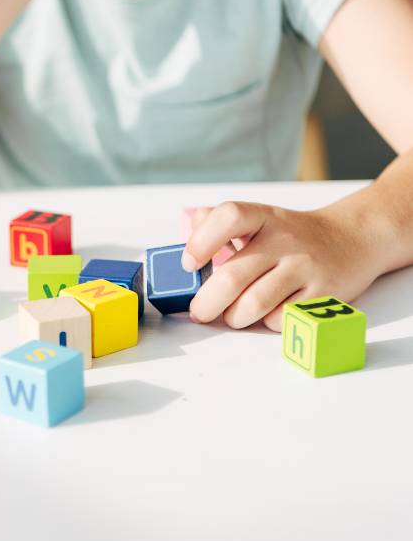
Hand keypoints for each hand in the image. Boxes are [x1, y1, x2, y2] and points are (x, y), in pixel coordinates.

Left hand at [183, 201, 380, 331]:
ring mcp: (305, 267)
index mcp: (262, 217)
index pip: (229, 217)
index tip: (189, 264)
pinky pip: (280, 320)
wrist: (352, 239)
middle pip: (231, 277)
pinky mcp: (323, 294)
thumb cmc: (290, 235)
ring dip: (234, 317)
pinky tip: (267, 313)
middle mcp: (284, 240)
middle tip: (200, 312)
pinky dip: (265, 323)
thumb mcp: (258, 219)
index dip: (201, 242)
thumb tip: (188, 229)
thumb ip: (218, 222)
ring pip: (253, 305)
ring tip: (233, 314)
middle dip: (206, 304)